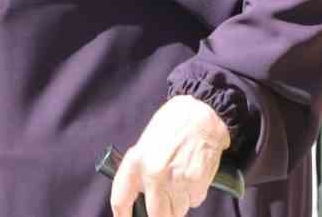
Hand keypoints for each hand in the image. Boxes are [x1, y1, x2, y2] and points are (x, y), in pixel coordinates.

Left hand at [109, 95, 230, 216]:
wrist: (201, 115)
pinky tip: (191, 177)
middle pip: (156, 215)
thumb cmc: (171, 125)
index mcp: (136, 162)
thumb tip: (141, 195)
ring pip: (177, 212)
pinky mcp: (197, 185)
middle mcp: (154, 175)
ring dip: (177, 205)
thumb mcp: (145, 144)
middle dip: (159, 213)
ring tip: (179, 182)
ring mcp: (176, 182)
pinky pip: (193, 202)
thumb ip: (140, 171)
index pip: (121, 200)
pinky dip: (192, 196)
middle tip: (163, 204)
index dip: (123, 216)